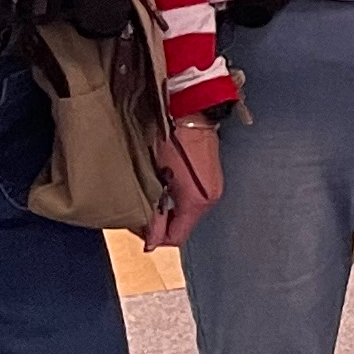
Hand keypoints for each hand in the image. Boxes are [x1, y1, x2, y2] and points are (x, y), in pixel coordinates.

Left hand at [140, 118, 225, 247]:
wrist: (191, 111)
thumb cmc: (172, 140)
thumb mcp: (156, 179)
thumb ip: (154, 214)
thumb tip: (150, 241)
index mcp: (198, 203)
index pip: (176, 237)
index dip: (155, 237)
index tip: (138, 225)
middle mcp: (211, 199)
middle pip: (183, 224)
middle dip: (161, 221)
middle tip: (141, 206)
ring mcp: (214, 187)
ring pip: (187, 211)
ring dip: (169, 207)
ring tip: (152, 191)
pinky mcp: (212, 177)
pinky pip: (193, 198)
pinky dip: (178, 196)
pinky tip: (165, 183)